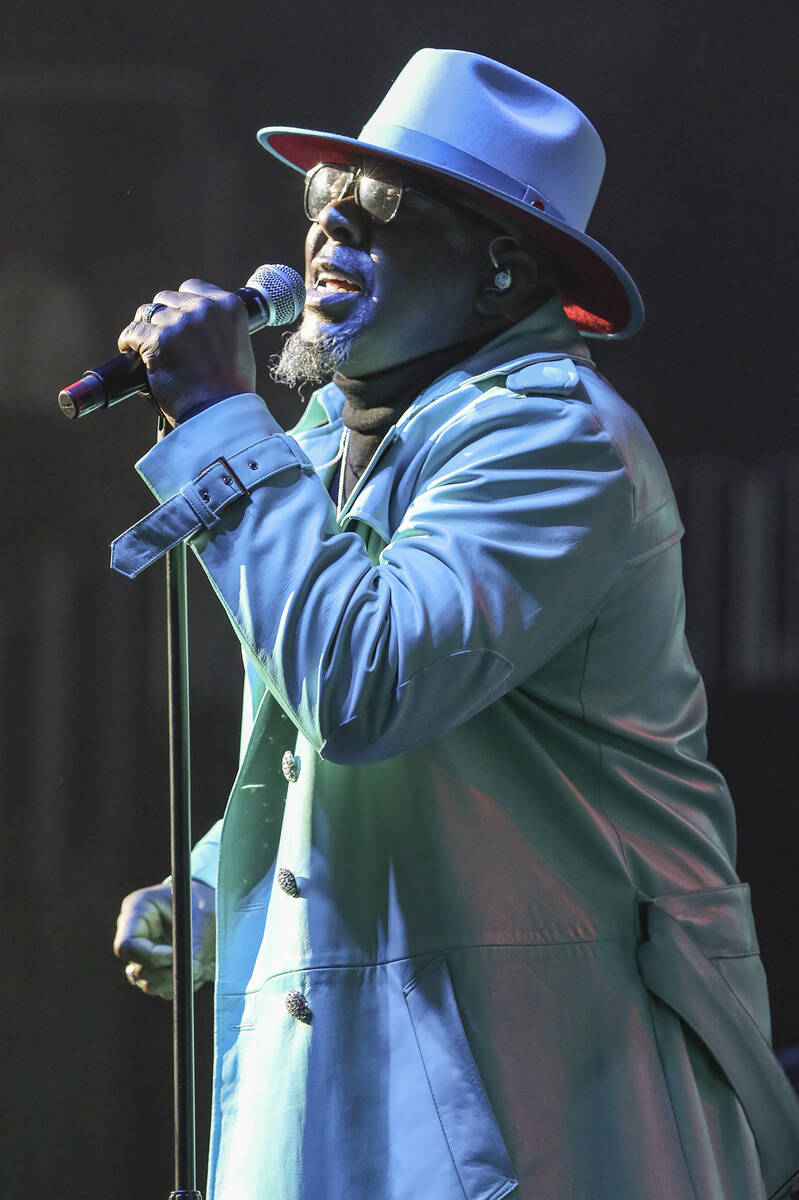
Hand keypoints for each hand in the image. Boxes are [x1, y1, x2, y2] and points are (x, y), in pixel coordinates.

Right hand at [113, 879, 215, 998]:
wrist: (221, 910)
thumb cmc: (209, 903)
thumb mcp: (207, 917)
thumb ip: (197, 944)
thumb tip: (191, 971)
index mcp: (139, 910)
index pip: (127, 945)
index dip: (150, 957)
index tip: (176, 956)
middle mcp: (138, 935)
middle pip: (138, 970)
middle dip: (168, 973)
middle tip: (196, 965)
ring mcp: (146, 955)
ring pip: (150, 985)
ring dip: (178, 980)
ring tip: (203, 963)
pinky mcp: (159, 971)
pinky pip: (166, 990)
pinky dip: (185, 984)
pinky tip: (201, 966)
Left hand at [118, 279, 255, 425]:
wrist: (220, 414)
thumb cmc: (231, 391)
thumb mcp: (237, 347)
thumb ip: (219, 328)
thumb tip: (196, 326)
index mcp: (229, 306)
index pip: (193, 288)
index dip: (181, 303)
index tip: (177, 317)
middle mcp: (205, 309)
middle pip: (167, 298)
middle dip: (162, 316)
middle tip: (161, 337)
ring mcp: (180, 323)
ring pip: (148, 313)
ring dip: (145, 329)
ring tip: (144, 346)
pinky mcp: (157, 340)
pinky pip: (133, 332)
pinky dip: (129, 342)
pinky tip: (131, 351)